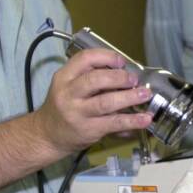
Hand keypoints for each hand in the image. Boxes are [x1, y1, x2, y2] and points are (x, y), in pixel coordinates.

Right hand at [33, 48, 153, 154]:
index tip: (122, 61)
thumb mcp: (69, 86)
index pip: (84, 59)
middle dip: (119, 77)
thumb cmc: (64, 106)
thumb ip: (92, 77)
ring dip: (129, 97)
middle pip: (95, 80)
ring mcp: (77, 113)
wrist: (47, 135)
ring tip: (145, 94)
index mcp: (64, 77)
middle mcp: (68, 93)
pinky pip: (113, 123)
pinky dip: (132, 121)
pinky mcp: (88, 130)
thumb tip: (128, 71)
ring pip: (105, 102)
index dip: (106, 56)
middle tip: (134, 79)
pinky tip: (145, 119)